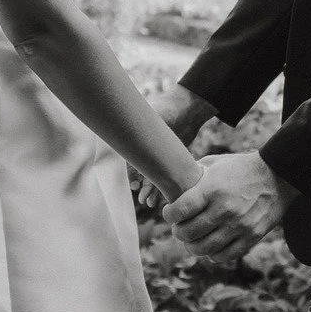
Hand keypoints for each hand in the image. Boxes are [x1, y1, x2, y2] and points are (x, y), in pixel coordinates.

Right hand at [136, 84, 217, 210]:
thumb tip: (124, 135)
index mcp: (133, 141)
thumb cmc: (166, 109)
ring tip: (149, 202)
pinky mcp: (165, 162)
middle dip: (140, 187)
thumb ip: (141, 127)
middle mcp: (141, 150)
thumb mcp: (150, 116)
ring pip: (148, 178)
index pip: (127, 161)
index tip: (134, 185)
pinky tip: (157, 199)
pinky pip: (160, 178)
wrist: (186, 110)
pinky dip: (158, 189)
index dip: (129, 175)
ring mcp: (153, 157)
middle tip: (142, 198)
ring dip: (148, 191)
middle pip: (137, 173)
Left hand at [162, 150, 297, 263]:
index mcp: (213, 189)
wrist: (278, 176)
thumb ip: (193, 176)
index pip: (180, 210)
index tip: (169, 213)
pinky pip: (225, 256)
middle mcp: (225, 209)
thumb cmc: (241, 168)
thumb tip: (171, 187)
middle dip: (178, 232)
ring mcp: (239, 225)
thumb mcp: (215, 164)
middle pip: (189, 233)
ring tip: (192, 240)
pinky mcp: (251, 236)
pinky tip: (210, 247)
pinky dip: (213, 255)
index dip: (169, 215)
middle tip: (179, 227)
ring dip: (192, 246)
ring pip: (204, 248)